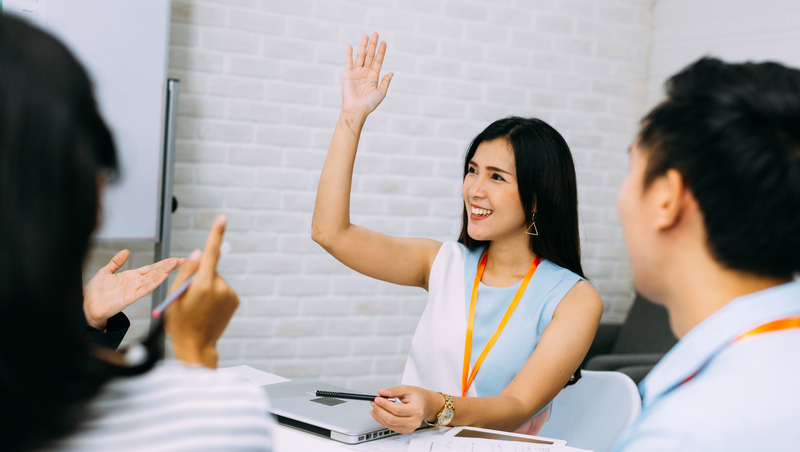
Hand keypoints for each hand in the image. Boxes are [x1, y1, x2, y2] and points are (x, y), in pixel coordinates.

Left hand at [83, 250, 185, 329]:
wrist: (87, 306)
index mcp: (130, 276)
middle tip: (182, 260)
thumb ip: (116, 262)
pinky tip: (164, 276)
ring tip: (176, 264)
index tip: (175, 259)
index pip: (150, 268)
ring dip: (165, 271)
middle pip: (156, 272)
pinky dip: (155, 282)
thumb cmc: (94, 292)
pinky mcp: (131, 297)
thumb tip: (126, 251)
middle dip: (169, 265)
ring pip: (153, 278)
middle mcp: (135, 282)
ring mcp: (134, 289)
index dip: (163, 263)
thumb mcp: (105, 272)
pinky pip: (145, 289)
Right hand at [164, 214, 238, 367]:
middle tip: (189, 297)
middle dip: (200, 277)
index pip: (211, 253)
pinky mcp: (235, 300)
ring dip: (208, 286)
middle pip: (209, 270)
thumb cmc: (180, 322)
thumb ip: (186, 272)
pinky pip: (223, 289)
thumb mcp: (174, 297)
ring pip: (216, 280)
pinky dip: (215, 294)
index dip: (216, 234)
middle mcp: (220, 287)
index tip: (223, 218)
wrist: (196, 347)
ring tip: (199, 306)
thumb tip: (199, 254)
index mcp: (203, 285)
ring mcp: (230, 294)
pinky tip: (209, 309)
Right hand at [341, 32, 392, 121]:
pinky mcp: (348, 75)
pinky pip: (348, 62)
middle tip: (376, 34)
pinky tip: (351, 47)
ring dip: (363, 46)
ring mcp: (356, 73)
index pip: (378, 61)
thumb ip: (386, 81)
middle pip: (370, 56)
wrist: (356, 110)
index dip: (381, 52)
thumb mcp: (381, 92)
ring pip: (360, 56)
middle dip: (373, 45)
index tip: (384, 42)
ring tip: (366, 36)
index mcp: (374, 77)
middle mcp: (365, 73)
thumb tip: (392, 72)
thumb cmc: (369, 104)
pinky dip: (349, 54)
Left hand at [370, 385, 444, 433]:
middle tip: (374, 403)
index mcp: (416, 409)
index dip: (385, 405)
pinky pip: (391, 428)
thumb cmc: (419, 396)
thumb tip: (382, 392)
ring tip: (375, 407)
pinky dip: (382, 421)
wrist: (427, 404)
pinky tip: (378, 414)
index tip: (377, 399)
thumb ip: (394, 390)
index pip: (397, 410)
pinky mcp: (406, 430)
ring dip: (379, 416)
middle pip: (392, 419)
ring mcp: (410, 427)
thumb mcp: (407, 389)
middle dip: (380, 411)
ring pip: (390, 425)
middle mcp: (414, 421)